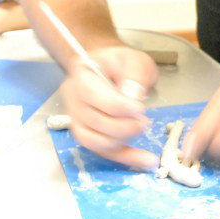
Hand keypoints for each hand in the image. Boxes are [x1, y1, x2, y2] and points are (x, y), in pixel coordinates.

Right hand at [63, 45, 158, 169]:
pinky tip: (146, 160)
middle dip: (124, 126)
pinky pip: (104, 151)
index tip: (140, 108)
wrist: (108, 70)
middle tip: (145, 120)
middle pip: (94, 122)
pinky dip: (126, 157)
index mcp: (81, 76)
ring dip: (123, 141)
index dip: (117, 106)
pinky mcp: (88, 134)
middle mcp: (74, 100)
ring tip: (142, 129)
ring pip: (95, 141)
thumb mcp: (133, 58)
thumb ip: (135, 73)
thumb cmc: (120, 63)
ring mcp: (77, 120)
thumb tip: (133, 96)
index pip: (93, 95)